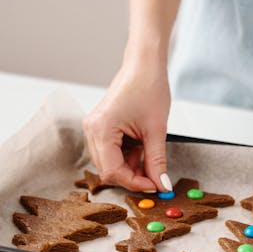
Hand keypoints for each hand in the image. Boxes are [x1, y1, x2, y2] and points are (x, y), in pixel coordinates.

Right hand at [83, 59, 170, 191]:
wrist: (144, 65)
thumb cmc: (148, 88)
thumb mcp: (156, 130)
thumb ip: (157, 161)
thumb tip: (161, 185)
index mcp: (101, 129)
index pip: (113, 171)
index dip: (135, 182)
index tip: (154, 186)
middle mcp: (91, 130)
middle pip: (108, 170)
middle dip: (132, 176)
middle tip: (154, 176)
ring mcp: (93, 128)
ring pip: (109, 163)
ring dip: (130, 166)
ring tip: (148, 154)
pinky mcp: (100, 127)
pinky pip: (110, 152)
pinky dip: (126, 156)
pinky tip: (140, 148)